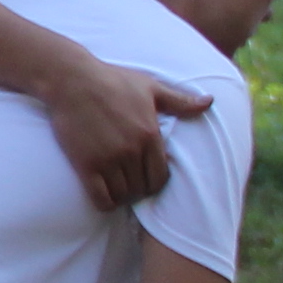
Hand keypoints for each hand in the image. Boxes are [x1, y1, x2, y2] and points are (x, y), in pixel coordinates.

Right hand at [43, 59, 211, 209]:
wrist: (72, 80)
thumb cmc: (112, 80)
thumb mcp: (150, 87)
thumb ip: (180, 101)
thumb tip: (210, 102)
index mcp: (150, 134)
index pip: (161, 176)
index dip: (154, 182)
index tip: (145, 178)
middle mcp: (132, 150)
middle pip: (142, 189)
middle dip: (138, 190)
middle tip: (130, 184)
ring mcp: (108, 159)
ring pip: (123, 195)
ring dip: (121, 196)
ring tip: (117, 188)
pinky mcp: (86, 165)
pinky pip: (101, 198)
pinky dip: (105, 202)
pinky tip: (103, 195)